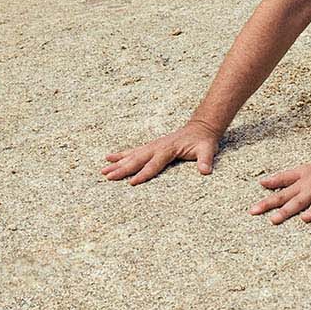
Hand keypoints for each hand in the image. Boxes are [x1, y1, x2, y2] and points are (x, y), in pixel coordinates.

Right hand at [101, 120, 220, 185]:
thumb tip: (205, 171)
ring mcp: (152, 146)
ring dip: (117, 163)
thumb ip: (205, 160)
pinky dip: (120, 155)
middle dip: (122, 169)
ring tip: (103, 170)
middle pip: (137, 160)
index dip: (143, 174)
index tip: (131, 182)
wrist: (201, 127)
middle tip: (108, 177)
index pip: (154, 164)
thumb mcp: (208, 150)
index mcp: (168, 149)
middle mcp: (157, 147)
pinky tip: (109, 158)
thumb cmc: (203, 141)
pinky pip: (133, 151)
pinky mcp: (151, 146)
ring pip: (131, 155)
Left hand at [250, 151, 310, 224]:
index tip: (252, 211)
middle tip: (272, 220)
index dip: (267, 202)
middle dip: (284, 210)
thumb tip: (262, 183)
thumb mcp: (301, 171)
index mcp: (302, 183)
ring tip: (305, 219)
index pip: (281, 193)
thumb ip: (282, 178)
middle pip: (296, 200)